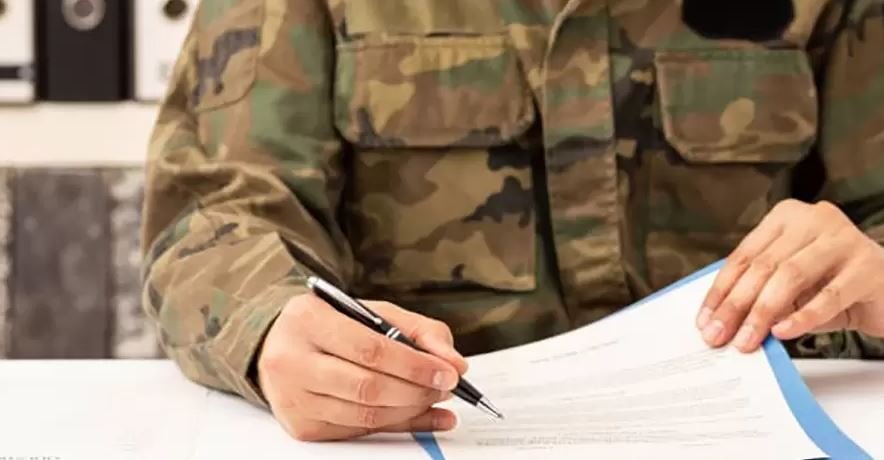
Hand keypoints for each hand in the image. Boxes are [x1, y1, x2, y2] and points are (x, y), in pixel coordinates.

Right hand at [257, 294, 467, 440]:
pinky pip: (358, 431)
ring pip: (364, 415)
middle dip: (417, 390)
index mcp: (308, 320)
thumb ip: (418, 330)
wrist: (279, 345)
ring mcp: (293, 398)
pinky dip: (396, 426)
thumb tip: (452, 361)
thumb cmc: (331, 325)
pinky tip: (420, 416)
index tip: (448, 372)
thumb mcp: (372, 312)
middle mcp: (292, 360)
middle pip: (367, 387)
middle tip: (446, 387)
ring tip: (434, 398)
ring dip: (410, 411)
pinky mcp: (302, 426)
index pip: (371, 350)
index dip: (415, 365)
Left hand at [697, 200, 883, 352]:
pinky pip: (828, 295)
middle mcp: (814, 219)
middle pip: (763, 265)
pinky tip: (783, 333)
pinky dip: (802, 316)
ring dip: (763, 312)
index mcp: (787, 217)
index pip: (744, 255)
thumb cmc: (834, 284)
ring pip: (790, 276)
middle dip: (736, 305)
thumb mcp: (791, 285)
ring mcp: (843, 238)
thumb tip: (722, 320)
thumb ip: (760, 291)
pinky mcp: (868, 265)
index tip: (704, 321)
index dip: (721, 290)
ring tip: (746, 341)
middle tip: (718, 336)